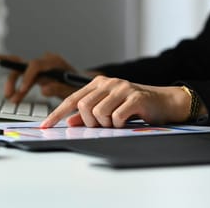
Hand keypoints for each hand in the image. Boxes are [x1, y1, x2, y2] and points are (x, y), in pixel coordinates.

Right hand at [0, 52, 79, 102]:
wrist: (83, 83)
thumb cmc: (78, 86)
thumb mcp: (72, 89)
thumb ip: (59, 88)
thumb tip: (44, 89)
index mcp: (55, 62)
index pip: (35, 65)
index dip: (27, 77)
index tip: (21, 90)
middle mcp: (45, 60)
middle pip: (24, 65)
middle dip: (14, 79)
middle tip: (9, 95)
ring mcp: (41, 65)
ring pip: (20, 69)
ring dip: (13, 83)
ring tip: (11, 99)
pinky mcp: (37, 71)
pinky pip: (22, 72)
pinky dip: (16, 81)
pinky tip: (6, 82)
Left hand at [40, 76, 190, 127]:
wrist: (165, 102)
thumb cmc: (136, 107)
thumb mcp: (110, 110)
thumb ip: (90, 115)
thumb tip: (71, 122)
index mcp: (99, 83)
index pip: (73, 98)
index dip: (57, 113)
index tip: (45, 125)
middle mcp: (109, 83)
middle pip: (84, 106)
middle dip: (90, 121)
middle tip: (103, 125)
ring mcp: (122, 88)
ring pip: (99, 112)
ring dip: (106, 124)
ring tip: (117, 121)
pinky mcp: (135, 97)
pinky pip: (117, 117)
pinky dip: (120, 124)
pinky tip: (128, 120)